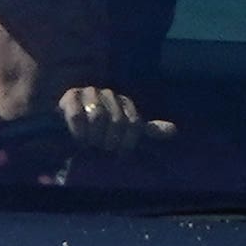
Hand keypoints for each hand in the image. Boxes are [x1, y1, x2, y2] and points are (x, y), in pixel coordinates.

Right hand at [55, 85, 174, 150]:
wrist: (71, 124)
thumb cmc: (103, 130)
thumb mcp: (128, 131)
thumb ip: (150, 130)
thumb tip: (174, 130)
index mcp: (126, 102)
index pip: (134, 123)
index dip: (127, 142)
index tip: (119, 153)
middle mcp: (109, 94)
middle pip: (116, 121)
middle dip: (110, 141)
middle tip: (102, 149)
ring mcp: (89, 93)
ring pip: (98, 117)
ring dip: (95, 137)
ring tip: (91, 145)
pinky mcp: (70, 97)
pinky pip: (77, 115)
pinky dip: (79, 131)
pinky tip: (79, 139)